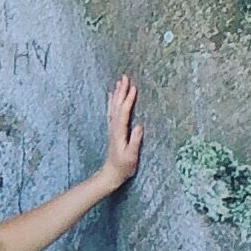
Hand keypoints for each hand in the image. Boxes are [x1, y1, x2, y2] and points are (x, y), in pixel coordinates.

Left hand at [100, 73, 142, 188]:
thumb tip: (139, 126)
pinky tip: (112, 95)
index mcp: (119, 132)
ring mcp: (112, 128)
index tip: (133, 88)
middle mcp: (113, 128)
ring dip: (117, 94)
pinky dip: (112, 102)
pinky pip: (111, 112)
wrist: (111, 173)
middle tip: (125, 77)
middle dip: (121, 91)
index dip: (128, 100)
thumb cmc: (123, 167)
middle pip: (117, 106)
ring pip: (113, 107)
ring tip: (119, 82)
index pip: (123, 113)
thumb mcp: (131, 156)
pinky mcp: (113, 130)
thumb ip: (134, 141)